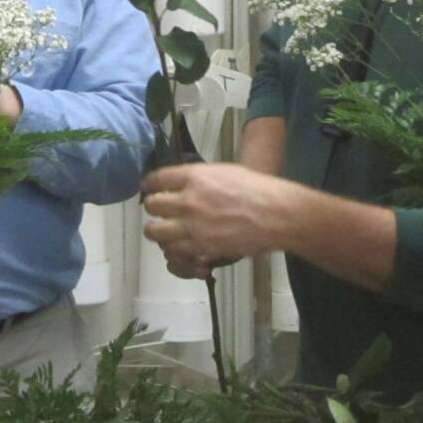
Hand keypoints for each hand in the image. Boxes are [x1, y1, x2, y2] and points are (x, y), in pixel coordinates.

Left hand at [142, 163, 285, 278]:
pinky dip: (174, 248)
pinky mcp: (200, 247)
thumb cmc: (256, 188)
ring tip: (163, 230)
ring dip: (158, 229)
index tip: (147, 187)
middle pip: (152, 205)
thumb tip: (185, 184)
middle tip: (159, 210)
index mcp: (194, 176)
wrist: (274, 214)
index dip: (149, 183)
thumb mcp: (224, 172)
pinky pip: (173, 250)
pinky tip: (180, 245)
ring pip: (155, 231)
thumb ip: (200, 178)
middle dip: (154, 207)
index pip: (157, 179)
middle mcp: (188, 200)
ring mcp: (192, 226)